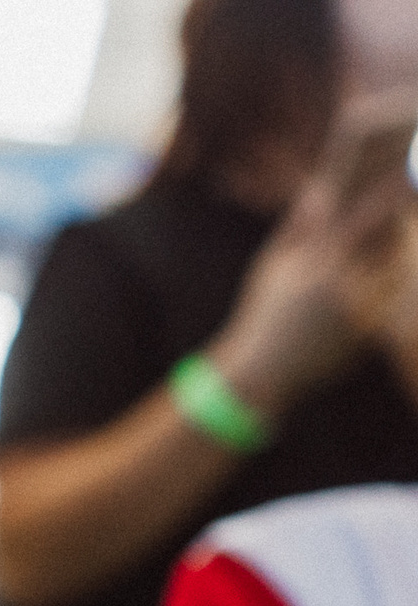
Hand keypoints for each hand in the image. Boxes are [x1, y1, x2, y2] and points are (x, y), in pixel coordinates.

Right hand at [211, 141, 411, 417]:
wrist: (261, 372)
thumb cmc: (263, 314)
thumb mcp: (270, 266)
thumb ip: (298, 226)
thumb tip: (320, 189)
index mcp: (314, 258)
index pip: (364, 213)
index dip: (388, 192)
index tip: (399, 174)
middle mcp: (340, 279)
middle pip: (390, 236)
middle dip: (400, 217)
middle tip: (408, 197)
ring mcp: (357, 305)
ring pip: (396, 265)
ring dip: (398, 249)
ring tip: (397, 233)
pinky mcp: (369, 329)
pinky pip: (392, 294)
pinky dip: (393, 279)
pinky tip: (388, 272)